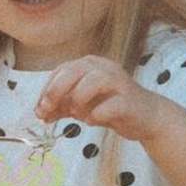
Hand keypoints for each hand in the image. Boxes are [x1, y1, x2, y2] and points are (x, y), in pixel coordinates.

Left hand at [36, 56, 163, 141]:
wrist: (146, 118)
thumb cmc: (111, 107)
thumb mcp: (81, 105)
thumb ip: (62, 105)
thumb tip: (40, 113)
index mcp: (91, 64)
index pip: (61, 70)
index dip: (46, 90)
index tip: (39, 110)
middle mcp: (104, 67)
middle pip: (74, 70)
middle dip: (56, 92)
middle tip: (47, 111)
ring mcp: (119, 82)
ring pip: (92, 82)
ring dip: (78, 100)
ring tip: (77, 115)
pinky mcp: (129, 100)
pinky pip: (109, 106)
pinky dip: (96, 115)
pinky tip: (93, 120)